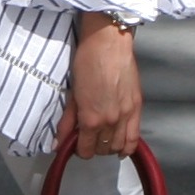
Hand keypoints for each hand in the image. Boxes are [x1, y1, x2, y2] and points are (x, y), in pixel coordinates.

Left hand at [57, 15, 139, 158]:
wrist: (108, 44)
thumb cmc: (87, 63)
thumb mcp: (72, 94)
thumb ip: (66, 122)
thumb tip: (56, 144)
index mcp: (91, 119)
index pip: (86, 150)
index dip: (79, 150)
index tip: (77, 142)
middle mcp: (110, 122)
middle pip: (102, 150)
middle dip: (93, 147)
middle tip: (88, 136)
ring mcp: (126, 115)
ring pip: (118, 147)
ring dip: (109, 146)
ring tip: (103, 137)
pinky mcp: (137, 108)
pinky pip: (135, 138)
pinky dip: (127, 146)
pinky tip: (121, 146)